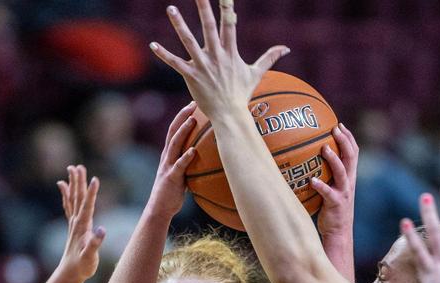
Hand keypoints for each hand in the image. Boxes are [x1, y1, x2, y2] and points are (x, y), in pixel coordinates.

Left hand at [55, 165, 105, 282]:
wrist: (69, 274)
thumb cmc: (82, 267)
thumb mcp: (90, 257)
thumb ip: (95, 244)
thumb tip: (102, 230)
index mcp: (83, 227)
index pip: (88, 206)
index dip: (91, 193)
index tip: (95, 179)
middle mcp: (76, 222)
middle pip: (78, 198)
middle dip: (79, 182)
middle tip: (78, 166)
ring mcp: (73, 223)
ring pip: (73, 198)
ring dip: (73, 183)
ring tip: (72, 169)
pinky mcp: (73, 226)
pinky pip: (69, 205)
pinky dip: (66, 194)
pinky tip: (63, 185)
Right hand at [146, 102, 198, 217]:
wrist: (159, 209)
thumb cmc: (172, 192)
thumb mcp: (181, 174)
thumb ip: (189, 164)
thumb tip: (204, 158)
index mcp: (168, 154)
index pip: (174, 130)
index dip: (182, 117)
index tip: (193, 105)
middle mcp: (166, 157)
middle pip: (172, 131)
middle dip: (182, 116)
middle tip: (193, 104)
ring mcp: (167, 166)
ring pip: (174, 144)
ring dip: (183, 131)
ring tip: (192, 120)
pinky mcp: (171, 178)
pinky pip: (179, 166)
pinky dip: (186, 157)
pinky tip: (193, 151)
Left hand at [150, 0, 289, 121]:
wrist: (229, 115)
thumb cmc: (241, 93)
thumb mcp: (256, 73)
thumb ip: (269, 57)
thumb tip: (286, 48)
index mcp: (230, 51)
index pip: (230, 24)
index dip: (228, 8)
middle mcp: (216, 55)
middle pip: (209, 26)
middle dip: (204, 8)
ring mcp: (202, 65)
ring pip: (189, 41)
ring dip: (179, 24)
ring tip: (171, 8)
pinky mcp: (191, 76)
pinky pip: (175, 63)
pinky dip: (163, 54)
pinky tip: (152, 45)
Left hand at [312, 123, 358, 240]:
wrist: (338, 233)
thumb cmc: (330, 211)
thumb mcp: (331, 190)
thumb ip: (325, 176)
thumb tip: (305, 163)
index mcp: (349, 177)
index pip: (353, 153)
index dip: (349, 138)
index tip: (339, 125)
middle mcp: (349, 182)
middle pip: (351, 157)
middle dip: (344, 141)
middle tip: (334, 129)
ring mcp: (343, 193)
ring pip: (342, 172)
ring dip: (334, 159)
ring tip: (324, 149)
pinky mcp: (336, 204)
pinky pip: (328, 193)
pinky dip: (321, 186)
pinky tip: (312, 180)